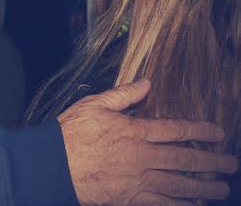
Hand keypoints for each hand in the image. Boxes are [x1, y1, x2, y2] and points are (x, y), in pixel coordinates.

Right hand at [58, 78, 238, 205]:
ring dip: (203, 186)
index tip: (218, 132)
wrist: (52, 164)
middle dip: (211, 162)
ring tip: (220, 188)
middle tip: (230, 164)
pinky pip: (162, 204)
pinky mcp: (129, 198)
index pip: (175, 129)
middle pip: (184, 158)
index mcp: (134, 131)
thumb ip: (123, 94)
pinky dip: (180, 205)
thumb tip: (146, 83)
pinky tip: (193, 204)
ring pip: (178, 184)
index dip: (199, 129)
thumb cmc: (70, 133)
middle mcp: (141, 156)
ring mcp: (137, 179)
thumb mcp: (94, 104)